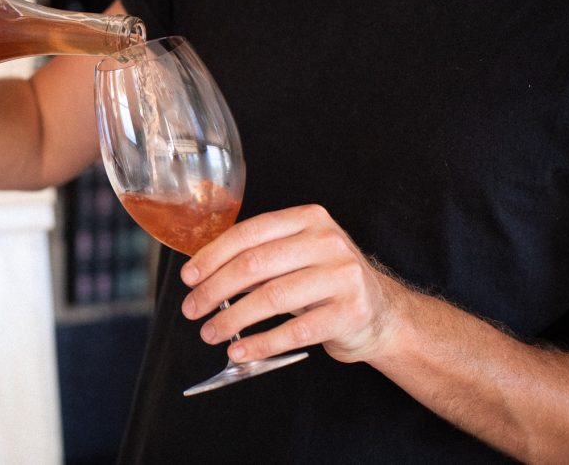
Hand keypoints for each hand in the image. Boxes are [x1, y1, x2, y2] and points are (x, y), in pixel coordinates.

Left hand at [180, 204, 405, 364]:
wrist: (380, 313)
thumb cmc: (323, 282)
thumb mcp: (295, 256)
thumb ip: (257, 255)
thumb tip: (200, 272)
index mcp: (308, 219)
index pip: (248, 234)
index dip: (212, 256)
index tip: (188, 277)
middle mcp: (327, 242)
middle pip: (255, 265)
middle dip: (214, 289)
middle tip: (192, 309)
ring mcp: (343, 276)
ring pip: (271, 298)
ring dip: (232, 319)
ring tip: (209, 333)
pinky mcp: (350, 312)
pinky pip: (294, 332)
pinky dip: (260, 343)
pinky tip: (239, 350)